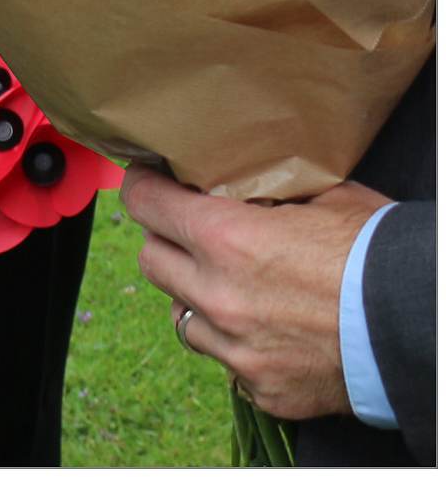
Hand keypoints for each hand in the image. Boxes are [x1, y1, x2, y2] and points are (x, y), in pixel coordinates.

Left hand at [121, 163, 391, 419]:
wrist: (419, 324)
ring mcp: (238, 351)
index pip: (145, 205)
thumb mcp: (316, 194)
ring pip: (183, 317)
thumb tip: (234, 173)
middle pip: (150, 261)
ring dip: (196, 296)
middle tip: (187, 230)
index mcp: (226, 239)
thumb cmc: (374, 250)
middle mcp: (219, 297)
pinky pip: (228, 363)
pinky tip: (269, 329)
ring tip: (230, 284)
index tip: (149, 181)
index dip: (144, 187)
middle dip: (164, 240)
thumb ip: (262, 191)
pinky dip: (238, 345)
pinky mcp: (264, 390)